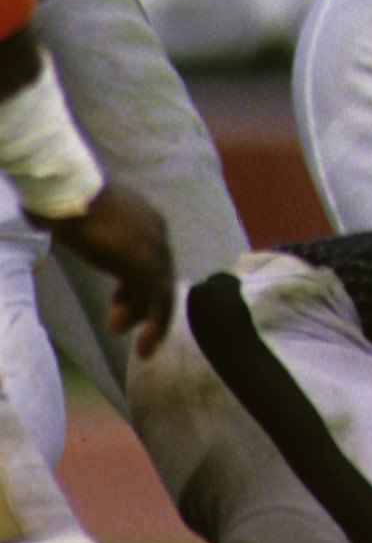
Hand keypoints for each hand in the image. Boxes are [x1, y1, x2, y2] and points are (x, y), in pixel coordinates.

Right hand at [49, 182, 174, 355]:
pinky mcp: (146, 264)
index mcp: (145, 218)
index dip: (135, 281)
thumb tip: (38, 215)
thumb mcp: (77, 214)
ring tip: (119, 333)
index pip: (151, 255)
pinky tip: (142, 350)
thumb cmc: (66, 200)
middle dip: (140, 302)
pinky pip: (159, 302)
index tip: (117, 298)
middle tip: (118, 324)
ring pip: (162, 292)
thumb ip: (74, 224)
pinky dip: (156, 328)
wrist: (69, 192)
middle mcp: (156, 231)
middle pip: (158, 275)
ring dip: (146, 319)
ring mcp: (154, 248)